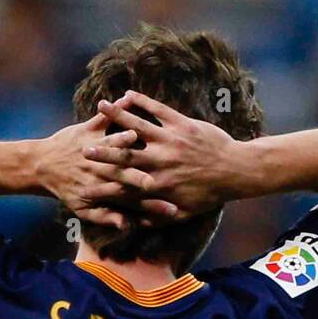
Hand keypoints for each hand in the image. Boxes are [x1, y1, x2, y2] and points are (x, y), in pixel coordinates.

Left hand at [37, 113, 179, 227]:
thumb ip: (106, 217)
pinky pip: (102, 118)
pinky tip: (126, 100)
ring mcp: (93, 147)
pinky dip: (114, 109)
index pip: (130, 197)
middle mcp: (99, 168)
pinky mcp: (87, 130)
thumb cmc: (66, 190)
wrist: (41, 167)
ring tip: (135, 136)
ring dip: (122, 140)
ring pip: (110, 144)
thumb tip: (125, 226)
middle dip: (138, 173)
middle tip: (154, 177)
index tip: (170, 209)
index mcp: (102, 188)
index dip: (151, 204)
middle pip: (123, 171)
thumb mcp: (83, 210)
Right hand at [87, 92, 246, 224]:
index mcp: (158, 184)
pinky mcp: (181, 124)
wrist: (236, 171)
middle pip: (124, 154)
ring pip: (138, 126)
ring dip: (117, 116)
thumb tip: (136, 224)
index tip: (85, 185)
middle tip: (82, 148)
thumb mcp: (185, 212)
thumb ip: (158, 218)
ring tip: (100, 106)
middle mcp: (160, 161)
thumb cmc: (209, 194)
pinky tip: (128, 94)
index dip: (104, 184)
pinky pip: (157, 110)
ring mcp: (170, 140)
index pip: (124, 184)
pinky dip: (141, 102)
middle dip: (102, 150)